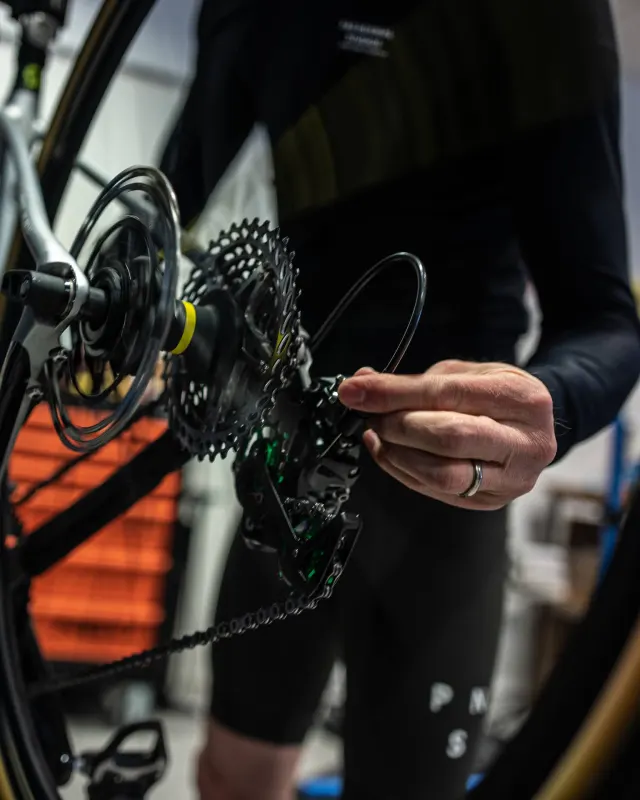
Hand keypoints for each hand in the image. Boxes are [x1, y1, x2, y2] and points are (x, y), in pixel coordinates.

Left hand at [338, 360, 556, 509]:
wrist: (533, 427)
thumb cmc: (497, 396)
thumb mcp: (464, 374)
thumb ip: (415, 382)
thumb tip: (363, 386)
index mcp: (521, 399)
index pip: (448, 395)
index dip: (395, 394)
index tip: (357, 391)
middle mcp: (524, 443)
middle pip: (449, 439)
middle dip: (398, 426)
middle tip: (371, 415)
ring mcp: (511, 479)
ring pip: (442, 475)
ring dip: (398, 454)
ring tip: (379, 434)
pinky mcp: (491, 501)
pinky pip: (437, 491)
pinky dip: (403, 471)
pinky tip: (389, 451)